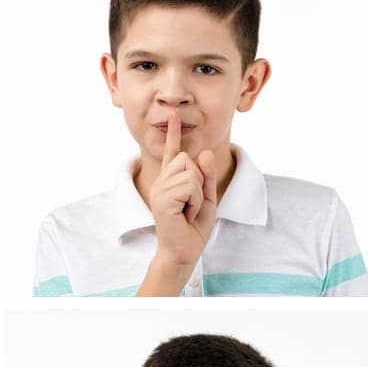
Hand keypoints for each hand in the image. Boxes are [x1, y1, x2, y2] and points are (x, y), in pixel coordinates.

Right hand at [146, 112, 218, 270]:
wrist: (184, 251)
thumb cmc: (193, 228)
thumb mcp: (207, 200)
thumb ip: (207, 177)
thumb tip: (204, 152)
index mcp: (170, 180)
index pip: (172, 153)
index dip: (174, 134)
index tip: (173, 116)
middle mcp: (162, 181)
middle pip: (187, 160)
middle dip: (199, 183)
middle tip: (193, 206)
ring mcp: (160, 188)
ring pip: (191, 174)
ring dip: (198, 196)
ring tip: (189, 212)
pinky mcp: (162, 198)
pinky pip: (190, 187)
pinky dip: (195, 202)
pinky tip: (187, 215)